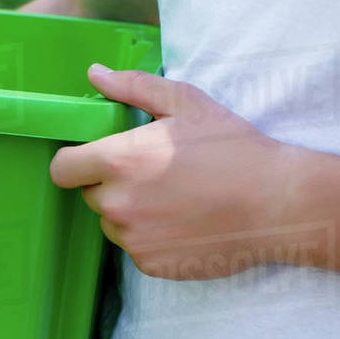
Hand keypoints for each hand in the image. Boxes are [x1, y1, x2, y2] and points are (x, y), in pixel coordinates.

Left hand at [50, 65, 291, 280]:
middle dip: (110, 184)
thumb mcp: (185, 103)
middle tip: (152, 174)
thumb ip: (132, 88)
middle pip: (90, 195)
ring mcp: (133, 238)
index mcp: (119, 160)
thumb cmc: (232, 147)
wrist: (278, 203)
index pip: (62, 169)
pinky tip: (184, 222)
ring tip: (173, 198)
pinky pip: (136, 249)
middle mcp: (118, 203)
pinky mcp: (151, 265)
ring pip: (112, 224)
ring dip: (130, 213)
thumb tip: (94, 73)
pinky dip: (151, 238)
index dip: (74, 162)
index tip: (94, 159)